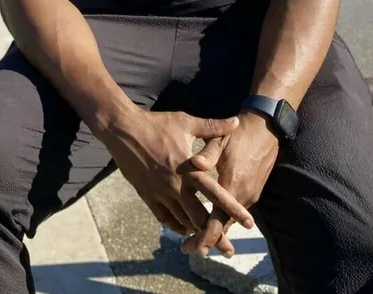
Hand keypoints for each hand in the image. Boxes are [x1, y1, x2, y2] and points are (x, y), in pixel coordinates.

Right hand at [101, 110, 254, 256]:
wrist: (123, 129)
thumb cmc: (156, 124)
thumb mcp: (186, 122)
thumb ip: (213, 126)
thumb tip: (237, 122)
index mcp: (189, 170)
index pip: (217, 195)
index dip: (234, 210)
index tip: (250, 223)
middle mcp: (177, 186)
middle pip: (200, 218)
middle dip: (216, 235)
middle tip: (229, 250)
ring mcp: (161, 193)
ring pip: (182, 221)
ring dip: (196, 232)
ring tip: (208, 242)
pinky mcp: (147, 195)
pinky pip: (164, 218)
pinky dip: (176, 226)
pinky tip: (183, 230)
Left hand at [182, 111, 278, 255]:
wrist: (266, 130)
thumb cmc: (239, 133)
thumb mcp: (220, 140)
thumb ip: (207, 154)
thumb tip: (194, 164)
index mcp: (232, 184)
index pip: (218, 220)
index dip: (204, 235)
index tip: (190, 245)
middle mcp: (243, 195)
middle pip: (224, 226)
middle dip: (206, 239)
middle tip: (186, 247)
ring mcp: (250, 195)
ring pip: (230, 220)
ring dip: (214, 230)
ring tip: (193, 237)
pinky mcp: (252, 192)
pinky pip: (235, 212)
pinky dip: (222, 219)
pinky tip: (208, 219)